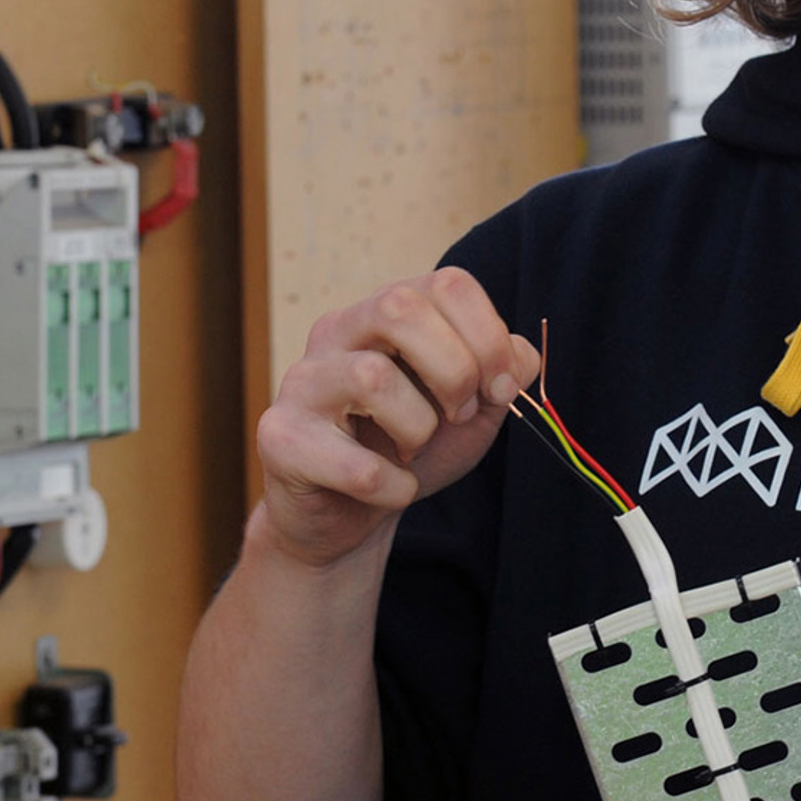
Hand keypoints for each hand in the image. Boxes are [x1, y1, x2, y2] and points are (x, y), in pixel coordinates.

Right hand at [252, 267, 538, 567]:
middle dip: (454, 368)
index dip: (489, 336)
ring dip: (419, 429)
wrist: (347, 516)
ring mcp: (302, 381)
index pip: (446, 284)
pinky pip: (357, 465)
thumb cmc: (408, 449)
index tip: (501, 390)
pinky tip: (389, 488)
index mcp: (386, 313)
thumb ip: (504, 374)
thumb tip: (520, 359)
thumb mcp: (472, 408)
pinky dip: (394, 487)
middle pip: (399, 307)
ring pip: (372, 377)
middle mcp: (338, 332)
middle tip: (461, 414)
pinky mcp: (280, 438)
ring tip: (411, 449)